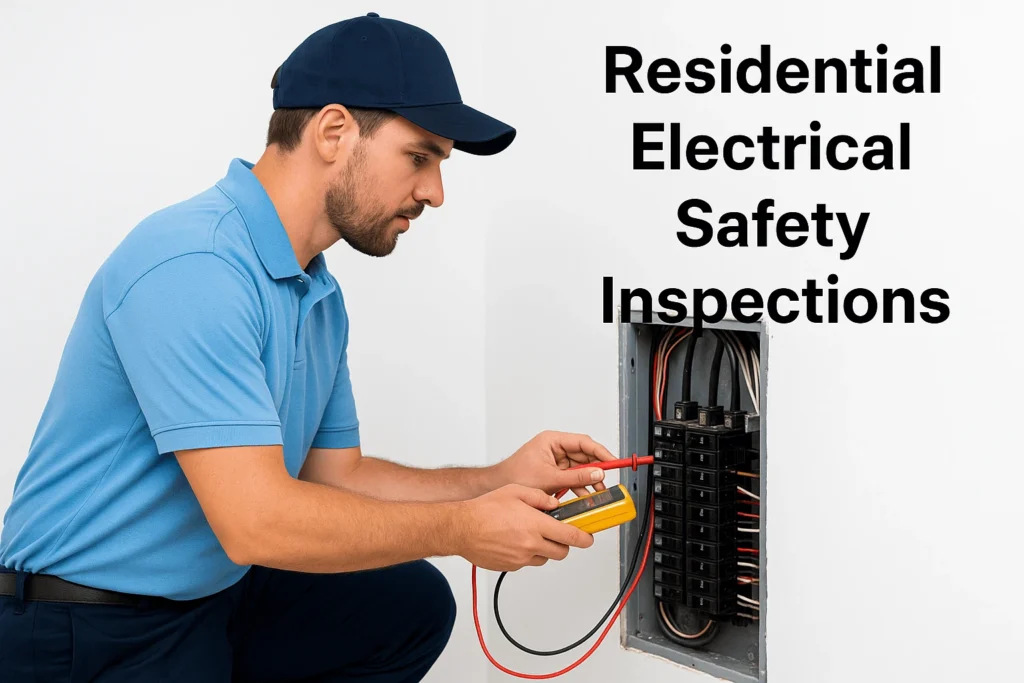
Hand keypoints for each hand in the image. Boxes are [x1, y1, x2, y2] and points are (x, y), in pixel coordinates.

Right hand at [454, 484, 593, 571]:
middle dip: (564, 543)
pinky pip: (528, 562)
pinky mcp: (511, 566)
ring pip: (545, 558)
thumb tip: (555, 503)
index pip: (570, 536)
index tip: (589, 537)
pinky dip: (528, 554)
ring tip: (531, 535)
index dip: (584, 538)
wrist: (461, 528)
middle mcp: (531, 544)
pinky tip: (515, 541)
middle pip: (562, 552)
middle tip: (558, 533)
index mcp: (536, 524)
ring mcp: (521, 558)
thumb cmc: (485, 509)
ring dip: (545, 549)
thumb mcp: (516, 491)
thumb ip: (540, 497)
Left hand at [493, 430, 618, 497]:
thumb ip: (576, 476)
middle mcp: (555, 448)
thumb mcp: (550, 478)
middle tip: (606, 481)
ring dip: (588, 481)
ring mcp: (554, 461)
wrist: (498, 488)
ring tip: (598, 493)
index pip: (583, 442)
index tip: (612, 461)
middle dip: (596, 470)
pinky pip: (572, 478)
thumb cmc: (515, 476)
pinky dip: (579, 487)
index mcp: (552, 440)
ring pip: (579, 469)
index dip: (600, 452)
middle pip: (584, 456)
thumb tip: (597, 474)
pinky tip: (586, 496)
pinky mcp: (554, 473)